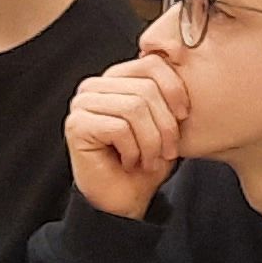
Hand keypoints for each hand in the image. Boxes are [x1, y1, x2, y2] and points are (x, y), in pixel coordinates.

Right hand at [65, 60, 188, 220]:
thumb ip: (167, 93)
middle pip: (145, 88)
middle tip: (168, 151)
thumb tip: (180, 62)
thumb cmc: (145, 161)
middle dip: (165, 125)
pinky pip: (119, 127)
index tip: (184, 116)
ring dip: (151, 141)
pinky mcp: (76, 125)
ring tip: (151, 160)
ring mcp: (82, 104)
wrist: (125, 200)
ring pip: (134, 108)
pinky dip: (133, 150)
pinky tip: (129, 162)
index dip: (174, 89)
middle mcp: (95, 86)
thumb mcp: (164, 122)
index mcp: (116, 78)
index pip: (151, 64)